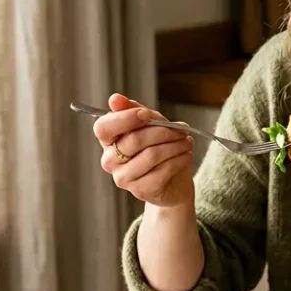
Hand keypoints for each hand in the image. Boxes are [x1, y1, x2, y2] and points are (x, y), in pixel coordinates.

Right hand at [92, 93, 194, 207]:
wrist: (173, 180)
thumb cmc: (159, 147)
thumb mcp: (150, 124)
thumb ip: (134, 110)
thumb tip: (115, 99)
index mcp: (108, 140)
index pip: (104, 128)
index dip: (125, 119)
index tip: (147, 115)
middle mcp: (110, 160)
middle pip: (134, 140)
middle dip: (163, 131)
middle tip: (182, 129)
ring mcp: (123, 178)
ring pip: (151, 155)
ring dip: (175, 146)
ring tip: (187, 142)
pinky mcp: (139, 191)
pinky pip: (161, 171)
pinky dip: (179, 160)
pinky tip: (186, 156)